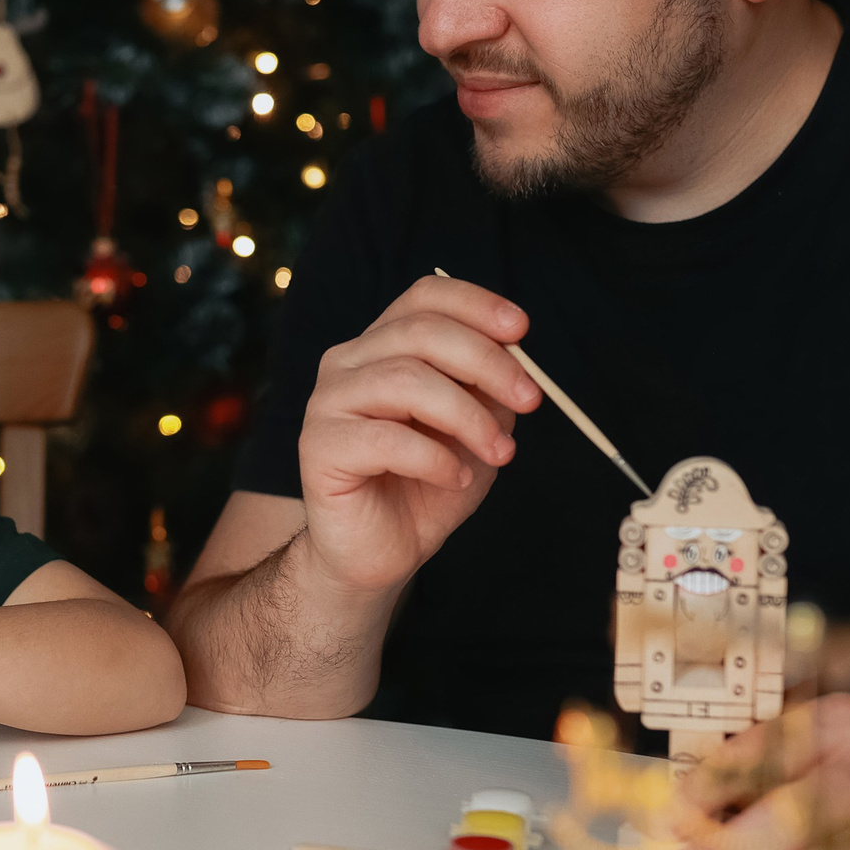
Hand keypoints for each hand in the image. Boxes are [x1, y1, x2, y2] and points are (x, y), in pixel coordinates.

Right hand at [297, 275, 540, 593]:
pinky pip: (386, 438)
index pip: (423, 297)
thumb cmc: (426, 485)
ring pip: (405, 381)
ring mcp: (327, 402)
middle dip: (486, 362)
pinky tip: (453, 477)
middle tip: (531, 401)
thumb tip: (517, 358)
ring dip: (467, 416)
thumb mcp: (474, 428)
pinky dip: (434, 458)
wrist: (381, 552)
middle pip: (420, 332)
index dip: (475, 304)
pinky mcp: (318, 447)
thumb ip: (489, 389)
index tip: (521, 330)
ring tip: (498, 453)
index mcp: (382, 346)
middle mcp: (347, 363)